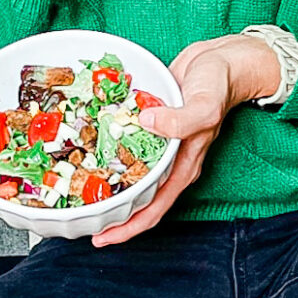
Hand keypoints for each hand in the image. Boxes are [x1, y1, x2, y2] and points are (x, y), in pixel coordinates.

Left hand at [92, 34, 279, 246]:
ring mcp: (159, 144)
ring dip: (106, 184)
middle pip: (137, 199)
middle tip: (79, 217)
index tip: (101, 238)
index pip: (153, 210)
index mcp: (183, 167)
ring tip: (76, 190)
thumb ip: (180, 120)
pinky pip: (126, 145)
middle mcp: (169, 161)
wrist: (222, 60)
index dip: (127, 228)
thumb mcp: (204, 104)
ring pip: (129, 174)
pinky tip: (87, 149)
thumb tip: (147, 123)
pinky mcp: (150, 125)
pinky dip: (108, 151)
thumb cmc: (219, 84)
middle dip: (110, 214)